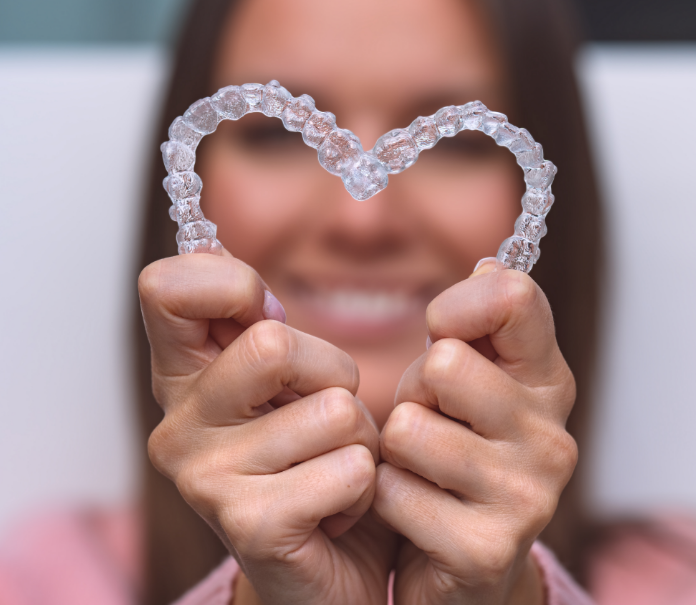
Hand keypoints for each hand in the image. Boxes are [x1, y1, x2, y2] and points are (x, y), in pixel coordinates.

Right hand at [139, 252, 395, 604]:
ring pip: (333, 408)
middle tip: (326, 419)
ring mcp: (205, 478)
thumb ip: (266, 330)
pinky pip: (350, 467)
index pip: (166, 287)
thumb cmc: (318, 464)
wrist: (331, 574)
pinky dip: (367, 486)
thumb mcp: (293, 385)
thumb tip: (246, 283)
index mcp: (184, 378)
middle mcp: (178, 425)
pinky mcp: (249, 524)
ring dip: (361, 439)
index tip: (268, 318)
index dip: (232, 285)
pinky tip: (339, 511)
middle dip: (333, 375)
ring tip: (334, 470)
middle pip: (274, 342)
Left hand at [372, 265, 576, 603]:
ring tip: (420, 469)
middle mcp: (552, 436)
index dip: (456, 306)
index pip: (513, 297)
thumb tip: (490, 263)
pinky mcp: (486, 548)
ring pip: (408, 429)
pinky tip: (412, 513)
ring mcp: (526, 495)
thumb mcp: (467, 383)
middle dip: (414, 394)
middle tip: (428, 425)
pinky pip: (391, 491)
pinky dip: (382, 499)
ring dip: (394, 451)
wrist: (461, 566)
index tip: (442, 334)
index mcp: (548, 383)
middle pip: (444, 364)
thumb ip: (479, 325)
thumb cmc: (454, 456)